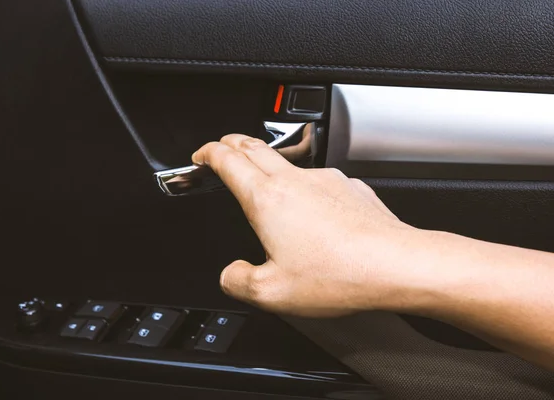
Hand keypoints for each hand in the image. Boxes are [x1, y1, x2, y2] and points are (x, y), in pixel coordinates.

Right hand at [192, 134, 422, 316]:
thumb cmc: (340, 274)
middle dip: (232, 143)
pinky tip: (311, 213)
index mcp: (268, 199)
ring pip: (288, 162)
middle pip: (255, 147)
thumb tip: (230, 275)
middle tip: (223, 149)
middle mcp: (296, 181)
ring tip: (265, 184)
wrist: (396, 264)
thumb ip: (238, 281)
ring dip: (269, 165)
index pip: (228, 160)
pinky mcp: (350, 189)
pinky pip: (319, 180)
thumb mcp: (271, 292)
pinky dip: (304, 187)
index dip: (208, 152)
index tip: (202, 155)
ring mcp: (326, 181)